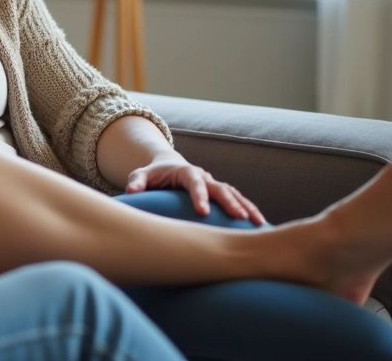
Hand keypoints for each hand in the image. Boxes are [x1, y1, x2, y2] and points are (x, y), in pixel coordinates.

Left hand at [126, 159, 265, 224]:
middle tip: (240, 218)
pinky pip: (238, 201)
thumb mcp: (141, 174)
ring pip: (235, 194)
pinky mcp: (221, 192)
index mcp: (187, 172)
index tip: (203, 212)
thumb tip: (131, 190)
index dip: (200, 196)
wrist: (168, 165)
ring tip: (259, 224)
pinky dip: (249, 210)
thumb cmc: (153, 174)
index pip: (195, 183)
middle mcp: (205, 176)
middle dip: (230, 202)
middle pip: (221, 188)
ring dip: (247, 207)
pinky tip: (260, 226)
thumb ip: (137, 181)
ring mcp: (215, 184)